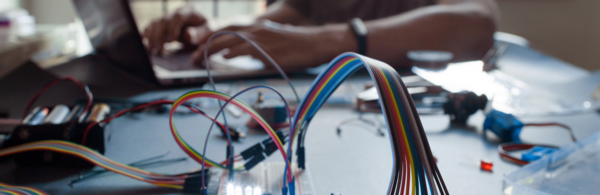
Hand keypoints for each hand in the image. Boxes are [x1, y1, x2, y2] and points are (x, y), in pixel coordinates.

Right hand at [142, 6, 208, 54]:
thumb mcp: (209, 31)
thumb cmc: (208, 30)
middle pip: (164, 20)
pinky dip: (147, 35)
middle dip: (159, 35)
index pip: (179, 16)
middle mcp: (177, 12)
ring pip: (156, 23)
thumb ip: (200, 33)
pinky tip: (144, 43)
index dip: (173, 28)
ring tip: (151, 49)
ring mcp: (169, 18)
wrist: (205, 30)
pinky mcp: (163, 25)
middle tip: (157, 48)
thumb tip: (188, 35)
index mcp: (190, 11)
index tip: (171, 40)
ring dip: (152, 36)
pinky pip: (152, 27)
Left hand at [191, 21, 356, 70]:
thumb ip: (256, 50)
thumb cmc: (298, 47)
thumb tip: (243, 58)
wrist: (316, 44)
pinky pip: (246, 48)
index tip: (197, 47)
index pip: (228, 31)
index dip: (211, 37)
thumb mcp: (273, 45)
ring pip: (230, 40)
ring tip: (199, 58)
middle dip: (205, 44)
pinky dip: (233, 52)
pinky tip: (223, 57)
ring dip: (212, 49)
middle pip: (224, 34)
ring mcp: (261, 38)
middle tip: (192, 55)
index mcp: (257, 28)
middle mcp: (256, 30)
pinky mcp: (268, 48)